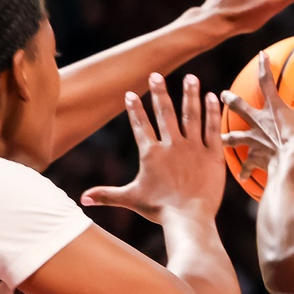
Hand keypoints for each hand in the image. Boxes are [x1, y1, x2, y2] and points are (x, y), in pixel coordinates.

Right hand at [83, 73, 224, 221]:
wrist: (188, 218)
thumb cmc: (160, 210)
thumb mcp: (131, 199)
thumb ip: (107, 195)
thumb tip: (81, 199)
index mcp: (151, 154)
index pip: (140, 125)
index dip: (134, 109)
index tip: (130, 94)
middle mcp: (171, 145)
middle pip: (164, 113)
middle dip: (158, 92)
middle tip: (156, 75)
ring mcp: (193, 148)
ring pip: (190, 115)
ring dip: (190, 94)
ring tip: (190, 77)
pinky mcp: (212, 154)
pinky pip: (211, 128)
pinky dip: (211, 111)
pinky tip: (212, 96)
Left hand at [221, 54, 293, 181]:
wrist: (288, 169)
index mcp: (273, 110)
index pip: (266, 81)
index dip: (265, 67)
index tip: (261, 55)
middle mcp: (258, 124)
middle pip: (240, 107)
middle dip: (231, 100)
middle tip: (223, 94)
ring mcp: (254, 143)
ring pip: (236, 138)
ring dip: (229, 137)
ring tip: (222, 138)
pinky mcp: (255, 162)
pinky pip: (247, 166)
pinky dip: (245, 171)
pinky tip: (243, 176)